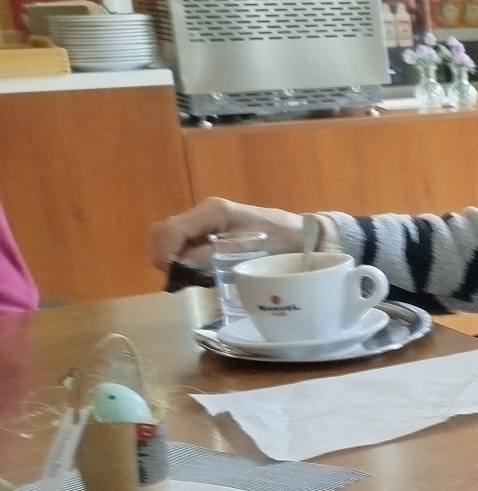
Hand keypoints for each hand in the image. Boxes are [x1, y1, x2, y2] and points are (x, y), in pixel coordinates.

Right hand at [149, 197, 308, 270]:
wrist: (301, 234)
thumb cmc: (280, 240)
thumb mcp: (247, 249)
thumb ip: (211, 255)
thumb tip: (180, 264)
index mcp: (212, 212)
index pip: (172, 230)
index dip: (165, 253)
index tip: (170, 274)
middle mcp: (205, 213)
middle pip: (165, 231)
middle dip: (164, 255)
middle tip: (176, 278)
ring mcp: (206, 221)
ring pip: (171, 237)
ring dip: (171, 257)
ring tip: (186, 276)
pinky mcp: (210, 231)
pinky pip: (185, 243)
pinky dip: (182, 257)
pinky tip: (194, 270)